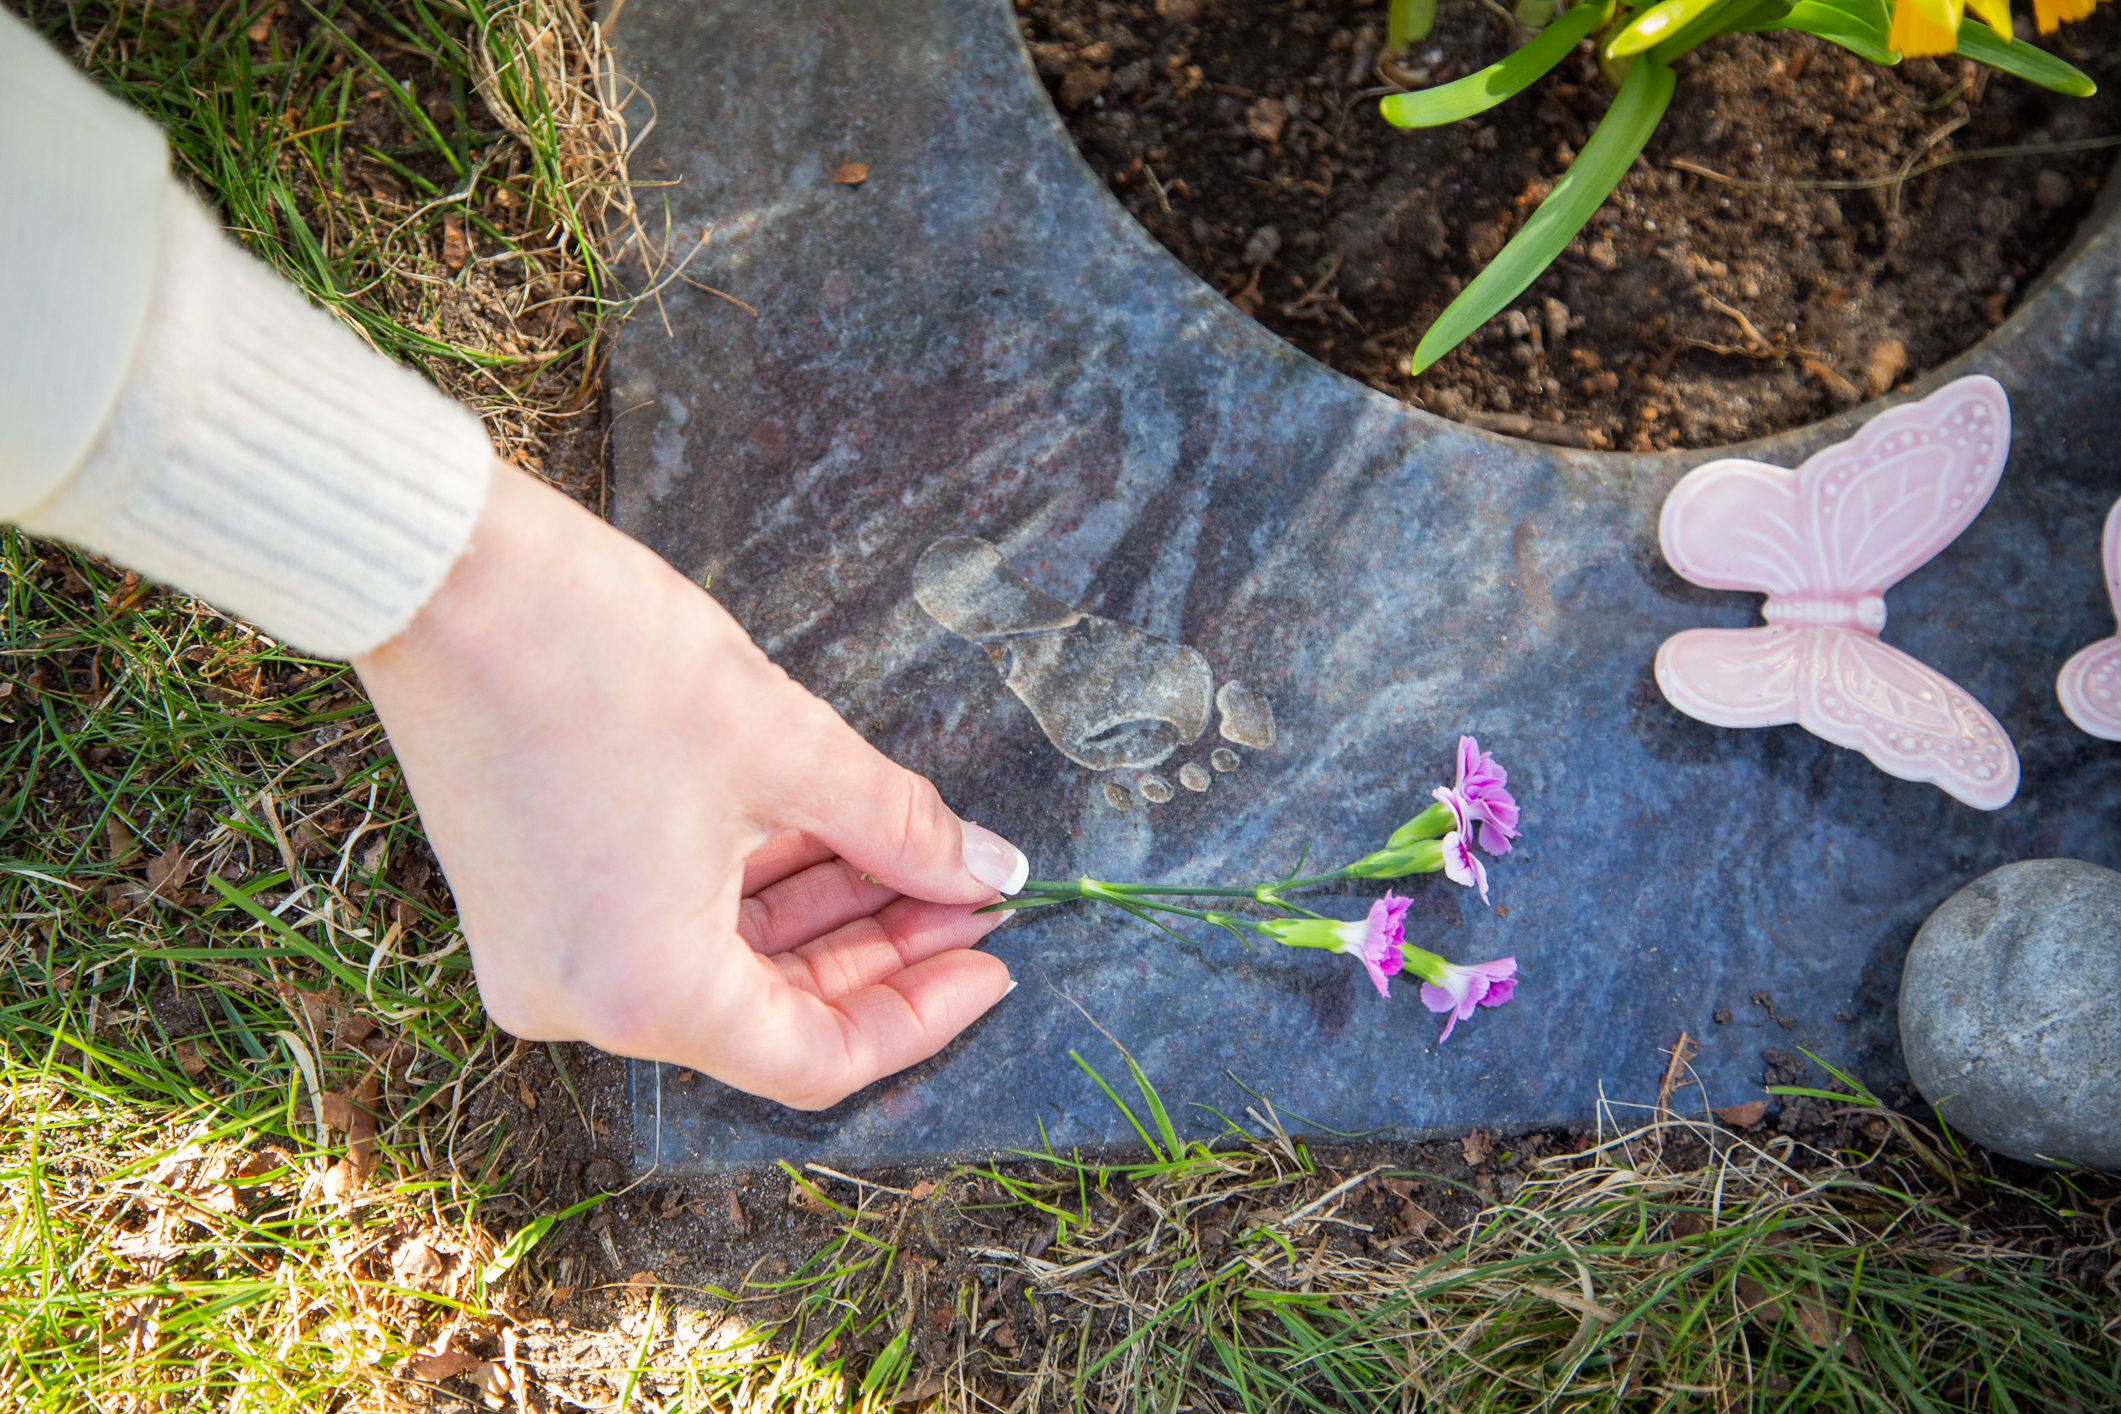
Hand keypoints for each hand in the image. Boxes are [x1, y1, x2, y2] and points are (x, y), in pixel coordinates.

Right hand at [353, 467, 1026, 1108]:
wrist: (441, 578)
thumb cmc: (603, 658)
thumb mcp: (785, 747)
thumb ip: (901, 826)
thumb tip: (989, 871)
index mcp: (645, 993)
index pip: (817, 1059)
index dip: (922, 1014)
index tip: (995, 959)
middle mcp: (581, 1006)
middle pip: (770, 1017)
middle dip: (882, 951)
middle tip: (970, 891)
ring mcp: (544, 958)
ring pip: (720, 967)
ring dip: (822, 913)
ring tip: (918, 854)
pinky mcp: (526, 905)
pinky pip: (664, 928)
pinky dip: (748, 889)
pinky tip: (830, 834)